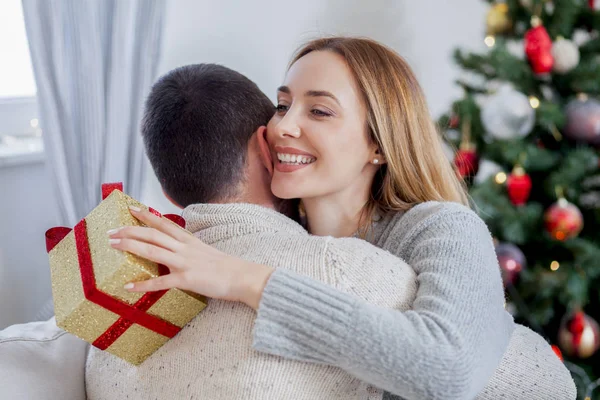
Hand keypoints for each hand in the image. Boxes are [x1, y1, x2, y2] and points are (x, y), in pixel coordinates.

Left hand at [108, 206, 273, 309]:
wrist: (243, 277)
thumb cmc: (227, 267)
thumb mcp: (206, 252)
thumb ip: (189, 250)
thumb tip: (176, 252)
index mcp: (189, 241)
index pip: (164, 224)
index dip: (146, 216)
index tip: (131, 208)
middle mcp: (184, 248)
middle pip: (153, 235)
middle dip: (130, 231)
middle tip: (111, 231)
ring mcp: (185, 263)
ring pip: (153, 251)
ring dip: (131, 247)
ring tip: (113, 245)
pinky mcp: (187, 280)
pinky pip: (161, 282)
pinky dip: (144, 284)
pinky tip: (129, 286)